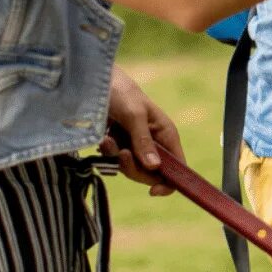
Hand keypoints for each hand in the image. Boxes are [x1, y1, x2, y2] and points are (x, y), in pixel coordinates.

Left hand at [100, 68, 184, 195]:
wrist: (93, 80)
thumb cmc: (120, 91)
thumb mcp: (134, 115)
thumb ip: (143, 142)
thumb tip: (155, 167)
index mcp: (166, 134)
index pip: (178, 166)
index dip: (169, 182)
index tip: (153, 191)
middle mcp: (154, 142)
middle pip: (152, 173)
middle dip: (134, 167)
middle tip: (121, 154)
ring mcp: (136, 144)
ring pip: (131, 168)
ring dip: (117, 157)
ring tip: (108, 139)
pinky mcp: (119, 143)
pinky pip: (115, 161)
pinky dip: (108, 153)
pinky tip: (103, 138)